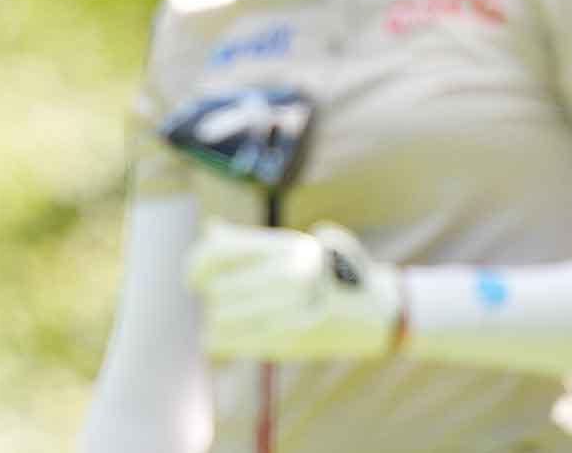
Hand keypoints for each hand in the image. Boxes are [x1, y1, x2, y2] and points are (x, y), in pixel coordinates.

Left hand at [185, 220, 403, 360]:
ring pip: (225, 315)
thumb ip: (255, 242)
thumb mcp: (298, 251)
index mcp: (289, 245)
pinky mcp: (296, 337)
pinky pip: (239, 339)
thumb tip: (212, 230)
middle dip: (214, 299)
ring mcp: (294, 303)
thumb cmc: (334, 277)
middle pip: (221, 288)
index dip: (197, 264)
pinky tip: (215, 341)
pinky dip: (222, 341)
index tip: (192, 279)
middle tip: (214, 305)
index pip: (221, 251)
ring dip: (216, 322)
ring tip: (215, 326)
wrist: (379, 315)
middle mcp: (291, 269)